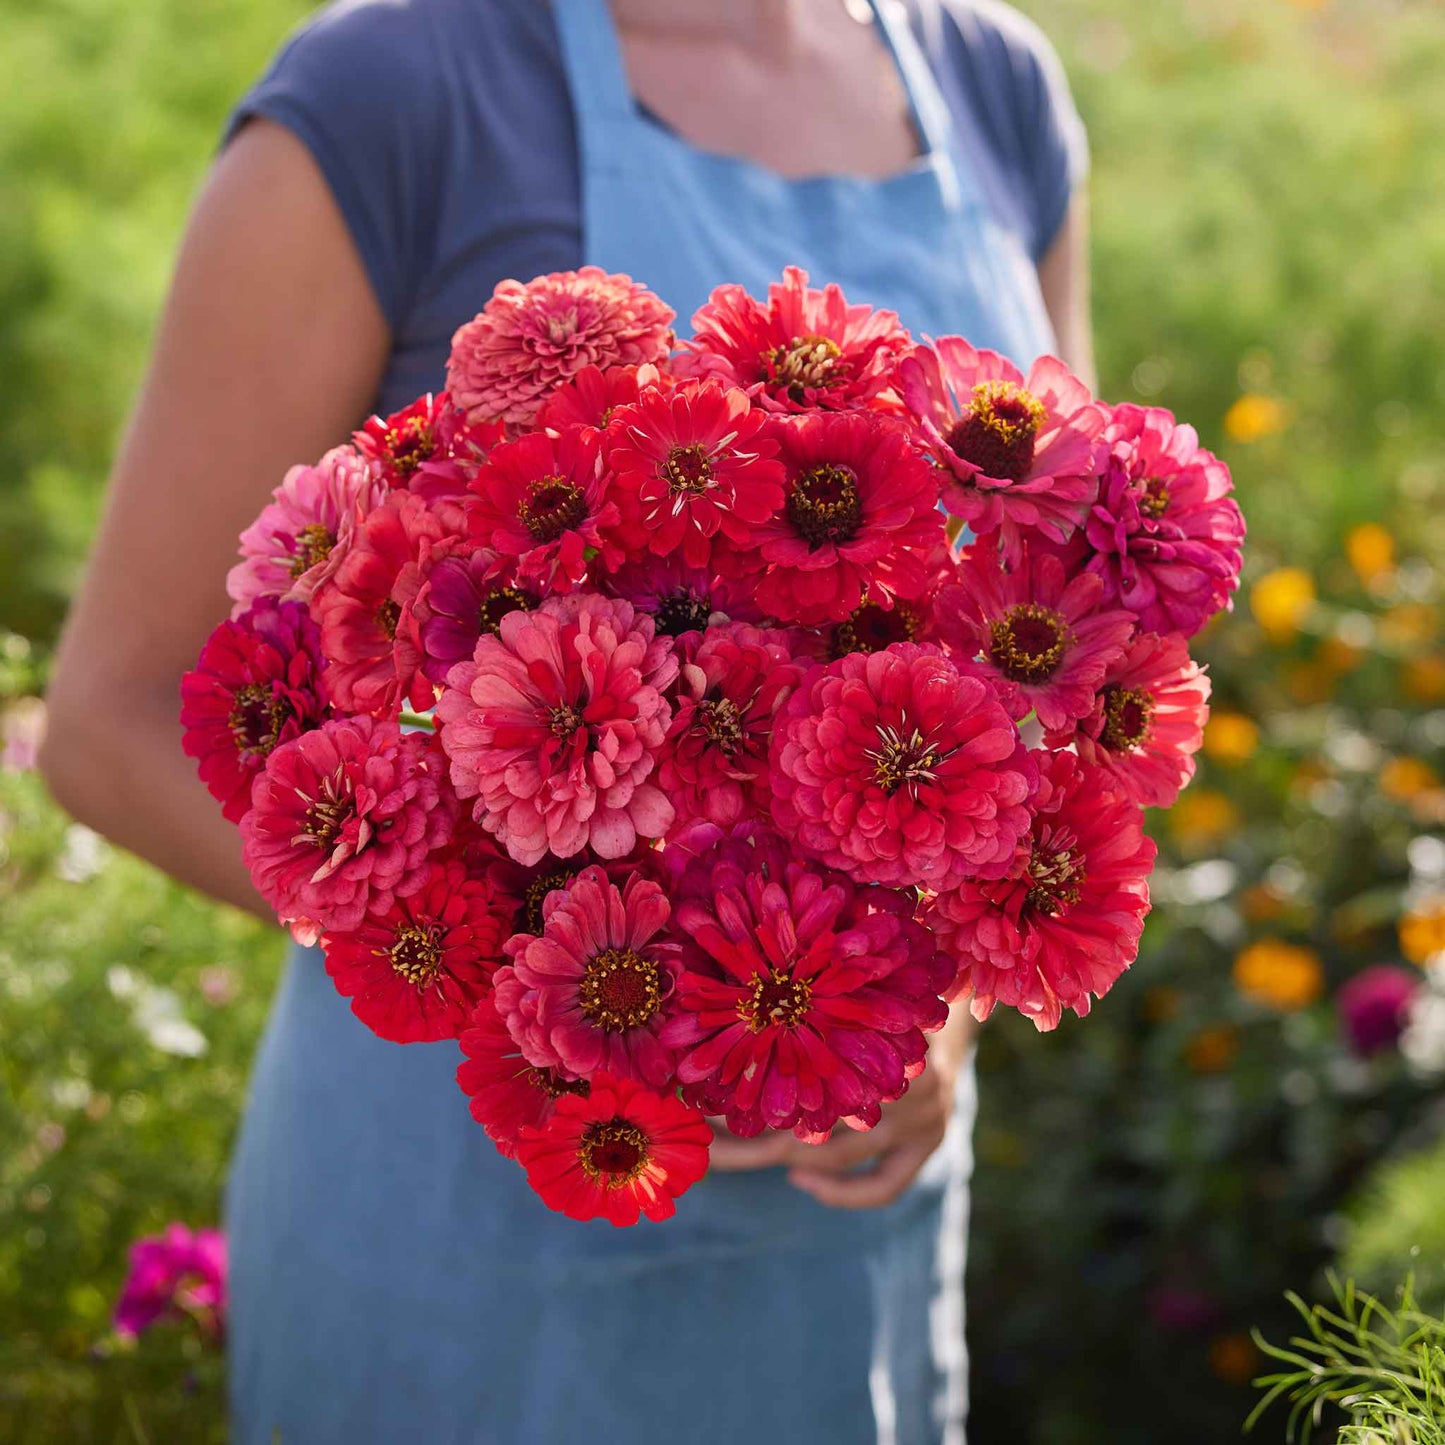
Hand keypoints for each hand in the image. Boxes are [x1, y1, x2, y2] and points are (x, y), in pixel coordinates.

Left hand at [707, 1003, 977, 1209]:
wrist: (949, 1004)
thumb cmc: (879, 989)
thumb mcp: (848, 990)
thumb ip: (810, 1009)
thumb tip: (725, 1024)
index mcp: (883, 1034)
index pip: (803, 1072)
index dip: (749, 1088)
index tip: (704, 1100)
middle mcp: (908, 1079)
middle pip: (815, 1120)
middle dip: (752, 1135)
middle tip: (705, 1144)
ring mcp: (925, 1116)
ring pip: (840, 1153)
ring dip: (784, 1156)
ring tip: (737, 1155)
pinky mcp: (932, 1141)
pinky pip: (884, 1185)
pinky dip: (842, 1192)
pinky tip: (802, 1181)